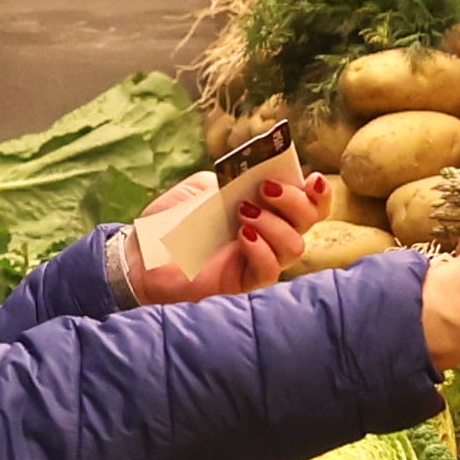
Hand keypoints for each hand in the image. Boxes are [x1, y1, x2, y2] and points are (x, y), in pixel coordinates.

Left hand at [121, 167, 309, 306]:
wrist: (141, 254)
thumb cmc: (169, 222)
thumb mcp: (200, 188)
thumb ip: (229, 179)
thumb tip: (253, 177)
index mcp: (265, 210)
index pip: (308, 204)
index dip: (318, 193)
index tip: (312, 179)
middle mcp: (268, 236)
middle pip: (308, 222)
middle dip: (295, 202)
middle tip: (266, 189)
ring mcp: (257, 260)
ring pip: (294, 246)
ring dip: (275, 223)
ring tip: (243, 212)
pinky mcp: (243, 283)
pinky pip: (270, 270)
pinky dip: (261, 249)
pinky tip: (242, 235)